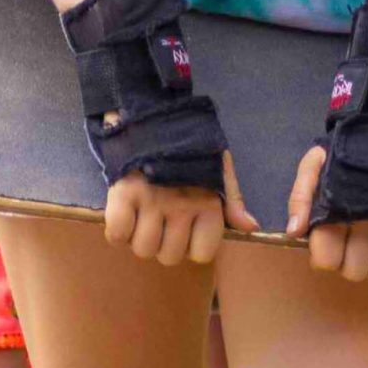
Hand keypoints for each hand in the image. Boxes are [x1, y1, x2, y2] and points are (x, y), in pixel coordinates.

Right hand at [105, 151, 257, 266]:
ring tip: (141, 216)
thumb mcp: (217, 167)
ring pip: (143, 249)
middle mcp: (181, 206)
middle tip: (159, 220)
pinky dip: (117, 230)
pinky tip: (124, 214)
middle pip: (169, 257)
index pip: (202, 253)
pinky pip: (117, 233)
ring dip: (139, 238)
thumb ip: (232, 199)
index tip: (184, 228)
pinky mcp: (123, 192)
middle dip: (163, 244)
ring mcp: (151, 201)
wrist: (150, 111)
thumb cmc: (187, 145)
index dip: (191, 245)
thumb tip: (250, 227)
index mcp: (207, 203)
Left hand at [287, 144, 367, 280]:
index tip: (325, 245)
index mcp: (338, 208)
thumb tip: (294, 232)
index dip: (322, 257)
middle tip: (347, 246)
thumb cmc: (344, 156)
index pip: (327, 259)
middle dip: (346, 263)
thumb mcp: (312, 167)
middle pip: (354, 271)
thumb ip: (299, 198)